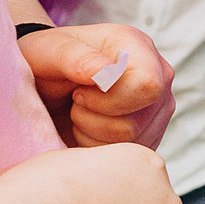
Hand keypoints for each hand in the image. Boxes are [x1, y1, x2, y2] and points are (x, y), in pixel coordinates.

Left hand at [17, 24, 175, 149]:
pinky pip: (130, 156)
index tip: (79, 92)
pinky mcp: (153, 132)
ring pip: (132, 144)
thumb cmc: (46, 62)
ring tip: (81, 112)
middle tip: (76, 102)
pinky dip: (100, 148)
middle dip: (94, 121)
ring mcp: (160, 107)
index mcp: (138, 47)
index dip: (110, 100)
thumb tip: (104, 70)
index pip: (147, 87)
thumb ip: (71, 56)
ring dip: (93, 135)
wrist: (47, 84)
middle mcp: (159, 75)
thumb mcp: (45, 51)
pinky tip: (90, 127)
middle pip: (136, 122)